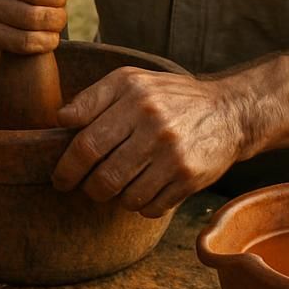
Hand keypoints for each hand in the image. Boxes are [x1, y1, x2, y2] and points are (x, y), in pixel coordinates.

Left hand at [51, 68, 249, 217]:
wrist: (227, 112)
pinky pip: (150, 208)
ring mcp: (174, 155)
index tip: (60, 178)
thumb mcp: (130, 81)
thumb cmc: (168, 96)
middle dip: (87, 188)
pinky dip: (139, 205)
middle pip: (104, 177)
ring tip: (115, 185)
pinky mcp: (190, 178)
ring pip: (126, 197)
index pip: (87, 144)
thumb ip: (92, 98)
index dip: (67, 168)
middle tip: (86, 186)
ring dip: (114, 197)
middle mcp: (155, 126)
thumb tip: (60, 119)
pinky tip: (142, 188)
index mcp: (134, 98)